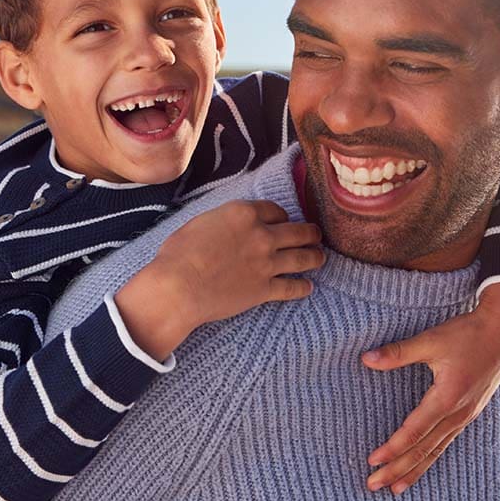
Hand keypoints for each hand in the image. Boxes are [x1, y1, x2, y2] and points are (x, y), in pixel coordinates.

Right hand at [115, 200, 323, 359]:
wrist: (179, 286)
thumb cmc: (179, 253)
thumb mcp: (200, 222)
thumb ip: (221, 221)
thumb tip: (225, 225)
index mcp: (244, 213)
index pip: (276, 210)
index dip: (282, 216)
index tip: (284, 221)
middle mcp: (262, 235)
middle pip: (298, 231)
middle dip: (310, 233)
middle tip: (316, 235)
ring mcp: (267, 263)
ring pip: (303, 257)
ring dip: (315, 257)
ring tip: (320, 257)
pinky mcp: (265, 289)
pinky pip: (292, 288)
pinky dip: (303, 288)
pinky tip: (308, 287)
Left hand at [361, 281, 499, 493]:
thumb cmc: (467, 333)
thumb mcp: (431, 339)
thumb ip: (398, 352)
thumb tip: (366, 359)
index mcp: (447, 397)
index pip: (414, 431)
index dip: (392, 448)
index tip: (372, 461)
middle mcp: (458, 412)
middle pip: (423, 449)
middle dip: (398, 469)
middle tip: (374, 485)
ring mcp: (466, 415)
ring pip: (436, 450)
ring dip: (414, 470)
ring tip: (396, 488)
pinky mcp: (470, 412)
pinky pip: (446, 442)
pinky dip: (430, 457)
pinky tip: (420, 465)